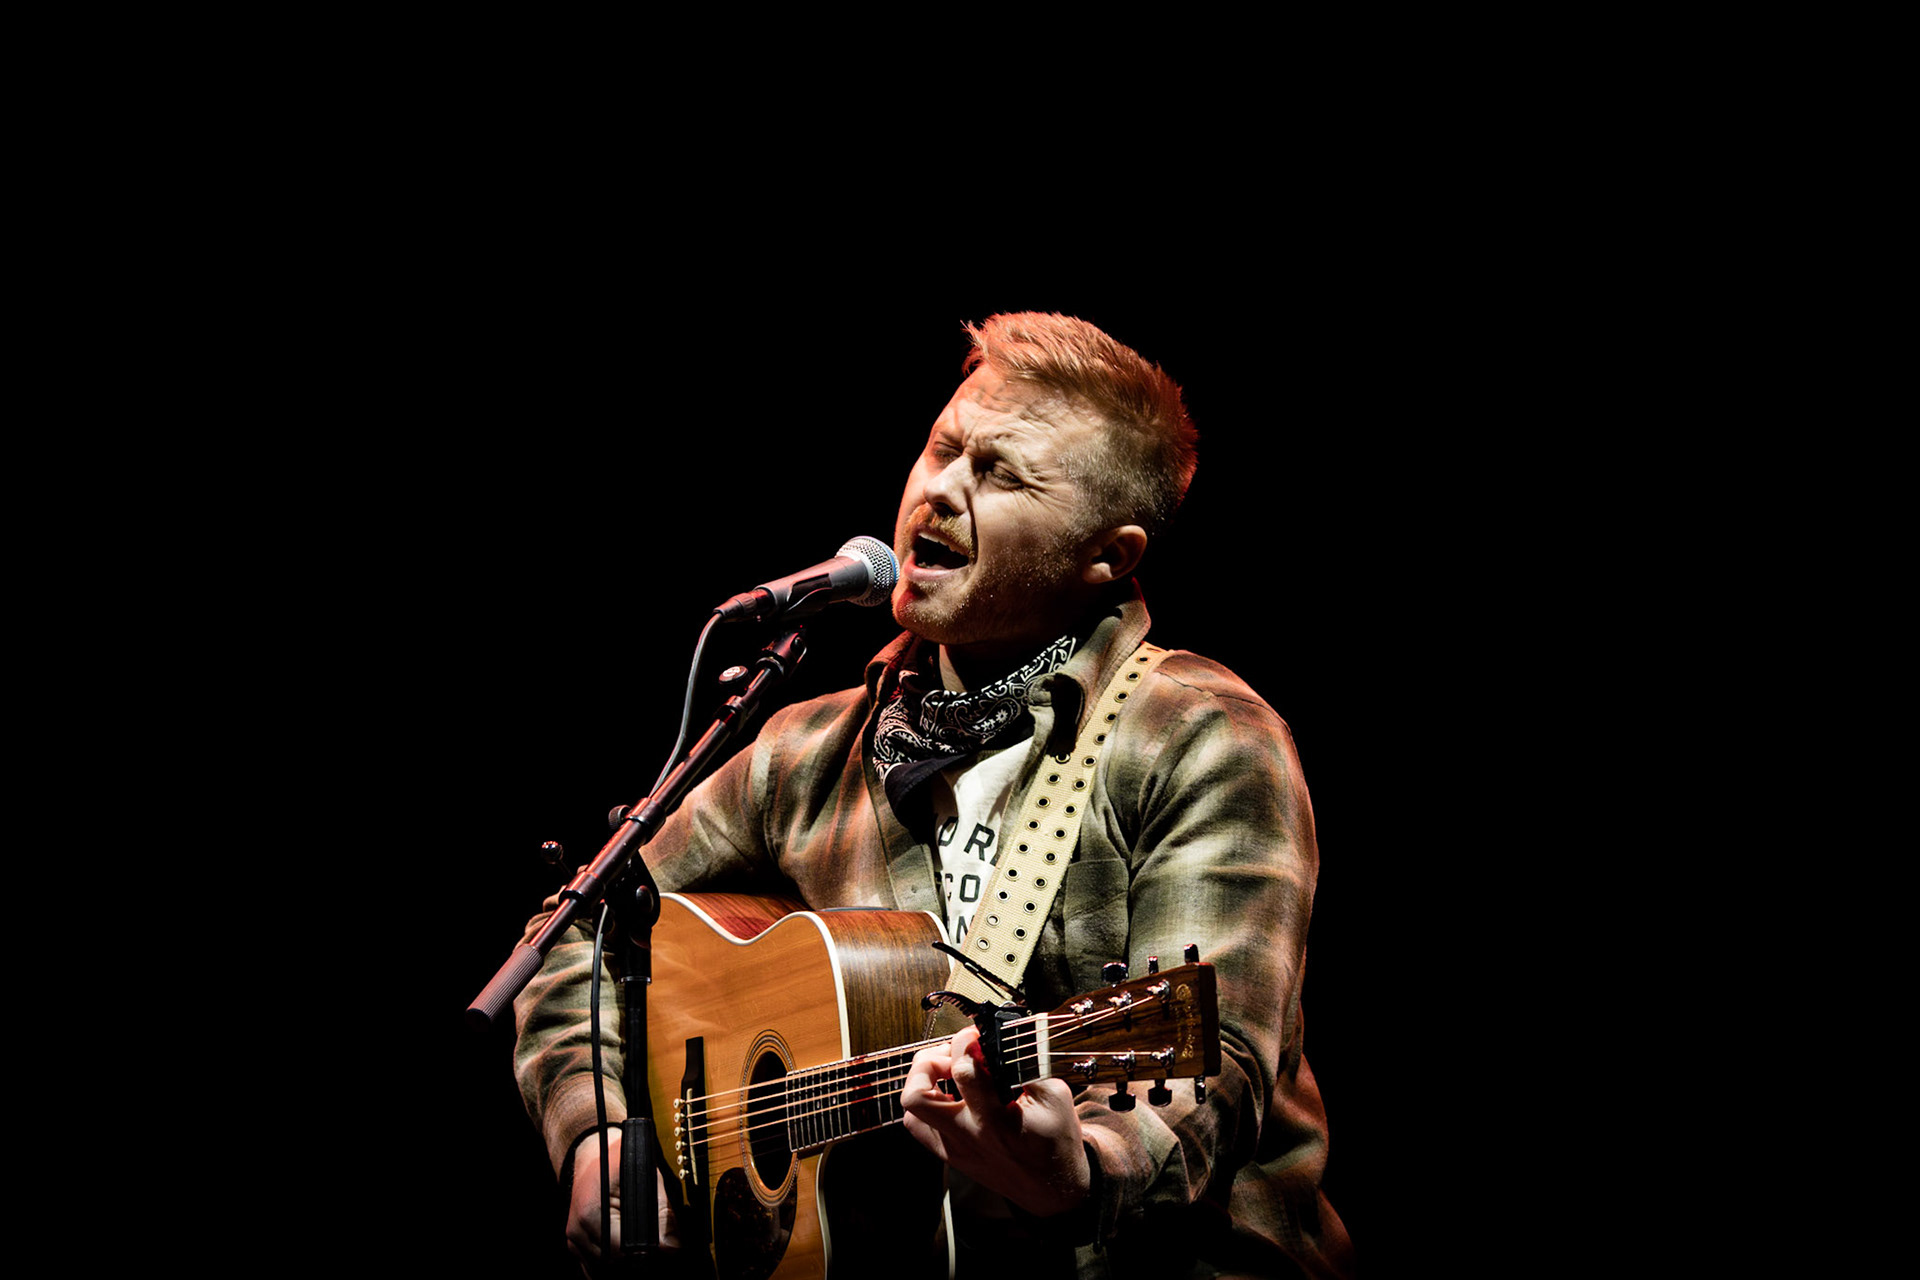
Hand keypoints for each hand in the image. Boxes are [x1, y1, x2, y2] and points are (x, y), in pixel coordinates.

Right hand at [567, 1130, 680, 1273]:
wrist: (593, 1153)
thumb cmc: (619, 1161)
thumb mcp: (645, 1178)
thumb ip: (663, 1213)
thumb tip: (673, 1248)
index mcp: (591, 1213)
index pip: (622, 1252)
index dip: (646, 1254)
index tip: (662, 1250)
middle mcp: (577, 1230)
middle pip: (612, 1263)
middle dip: (637, 1260)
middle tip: (656, 1250)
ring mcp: (573, 1239)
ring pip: (602, 1268)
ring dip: (623, 1263)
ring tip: (642, 1247)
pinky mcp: (574, 1245)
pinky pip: (593, 1267)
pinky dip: (611, 1264)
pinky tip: (626, 1252)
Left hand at [901, 1024, 1090, 1217]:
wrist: (1053, 1187)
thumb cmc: (1055, 1141)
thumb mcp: (1054, 1095)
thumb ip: (1023, 1065)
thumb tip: (995, 1040)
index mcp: (996, 1120)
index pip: (964, 1068)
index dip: (965, 1040)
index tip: (976, 1035)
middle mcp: (967, 1135)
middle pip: (918, 1094)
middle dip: (930, 1060)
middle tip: (953, 1054)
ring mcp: (954, 1148)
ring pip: (912, 1110)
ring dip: (923, 1082)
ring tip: (947, 1072)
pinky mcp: (950, 1155)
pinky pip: (919, 1126)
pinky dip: (925, 1104)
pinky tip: (946, 1094)